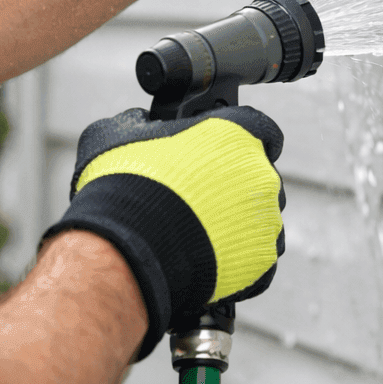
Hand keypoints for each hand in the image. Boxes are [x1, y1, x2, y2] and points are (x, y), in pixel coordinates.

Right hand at [42, 105, 284, 358]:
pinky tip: (205, 258)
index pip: (260, 130)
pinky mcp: (262, 261)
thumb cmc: (123, 186)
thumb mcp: (116, 134)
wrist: (127, 248)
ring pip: (260, 219)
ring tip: (197, 233)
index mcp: (237, 133)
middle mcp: (261, 174)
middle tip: (197, 198)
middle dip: (233, 187)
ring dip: (236, 223)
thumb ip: (140, 122)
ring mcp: (266, 220)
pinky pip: (256, 257)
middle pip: (258, 177)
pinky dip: (236, 259)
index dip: (238, 142)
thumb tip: (140, 123)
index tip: (219, 154)